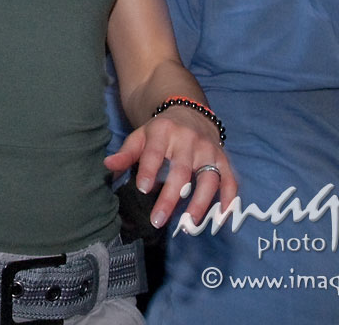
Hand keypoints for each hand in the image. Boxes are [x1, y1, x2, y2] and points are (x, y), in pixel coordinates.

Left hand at [104, 106, 236, 229]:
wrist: (189, 113)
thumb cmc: (160, 132)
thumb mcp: (140, 136)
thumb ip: (126, 153)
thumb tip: (108, 166)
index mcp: (164, 132)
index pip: (155, 153)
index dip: (148, 170)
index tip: (142, 189)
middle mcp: (189, 140)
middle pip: (182, 171)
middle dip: (170, 197)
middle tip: (158, 220)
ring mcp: (209, 150)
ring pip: (209, 178)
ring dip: (200, 203)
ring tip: (188, 225)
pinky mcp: (224, 159)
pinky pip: (230, 179)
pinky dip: (229, 198)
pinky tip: (222, 217)